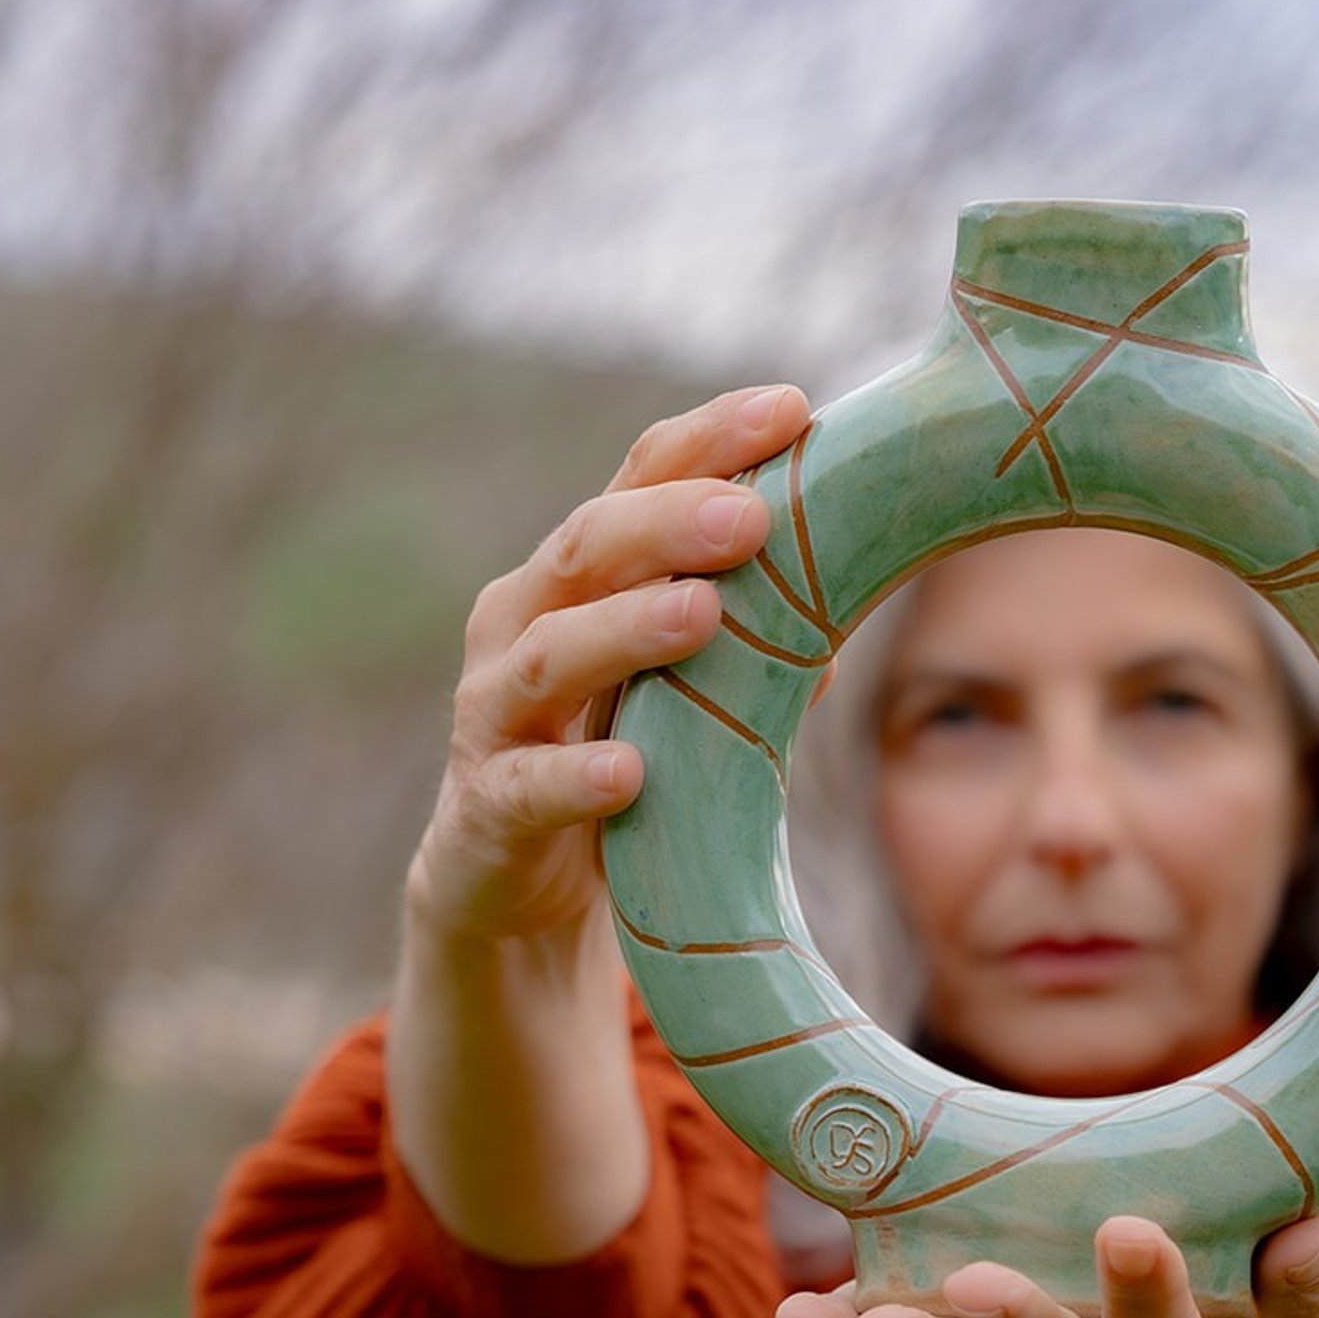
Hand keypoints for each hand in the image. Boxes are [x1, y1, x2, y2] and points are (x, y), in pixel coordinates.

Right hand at [406, 382, 810, 945]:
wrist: (510, 908)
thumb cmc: (604, 777)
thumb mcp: (676, 706)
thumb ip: (736, 662)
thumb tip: (833, 641)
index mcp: (574, 583)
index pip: (635, 485)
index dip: (707, 442)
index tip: (793, 409)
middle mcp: (519, 628)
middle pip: (585, 550)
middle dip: (667, 523)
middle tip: (752, 515)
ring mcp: (493, 718)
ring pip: (547, 656)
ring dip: (625, 630)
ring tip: (701, 614)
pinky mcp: (485, 812)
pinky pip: (527, 788)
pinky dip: (575, 778)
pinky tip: (630, 773)